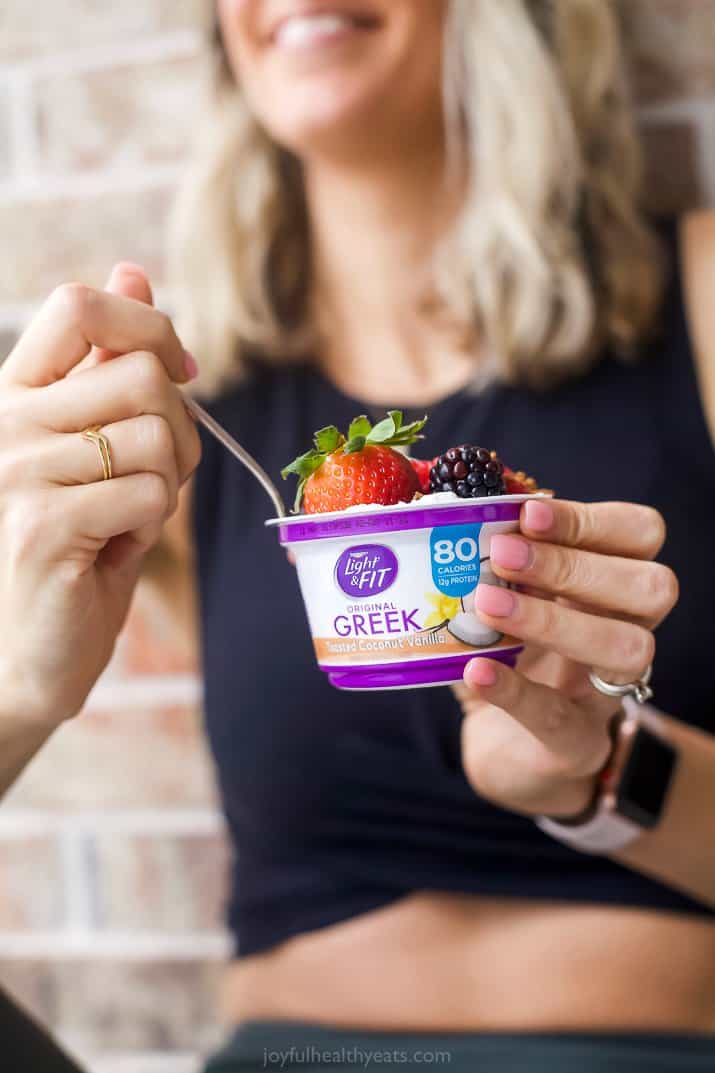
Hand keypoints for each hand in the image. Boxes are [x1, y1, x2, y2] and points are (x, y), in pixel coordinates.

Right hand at [0, 266, 200, 725]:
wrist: (30, 649)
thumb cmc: (72, 542)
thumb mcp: (91, 442)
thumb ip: (105, 363)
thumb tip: (132, 270)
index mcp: (15, 391)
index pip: (78, 306)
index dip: (149, 326)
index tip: (180, 373)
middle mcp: (5, 421)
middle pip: (142, 376)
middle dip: (180, 431)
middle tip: (155, 478)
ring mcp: (17, 472)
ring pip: (156, 437)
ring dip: (168, 485)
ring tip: (129, 517)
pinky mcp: (43, 525)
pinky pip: (149, 496)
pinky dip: (151, 527)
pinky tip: (113, 549)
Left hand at [457, 499, 678, 817]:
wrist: (506, 754)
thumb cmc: (508, 657)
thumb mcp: (503, 599)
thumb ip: (487, 559)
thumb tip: (440, 503)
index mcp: (610, 584)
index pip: (639, 535)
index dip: (591, 520)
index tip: (528, 513)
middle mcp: (626, 631)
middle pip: (650, 586)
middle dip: (575, 564)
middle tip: (502, 554)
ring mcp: (608, 693)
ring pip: (628, 647)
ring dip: (556, 620)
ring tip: (488, 604)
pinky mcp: (577, 745)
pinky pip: (559, 717)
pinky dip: (516, 692)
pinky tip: (476, 670)